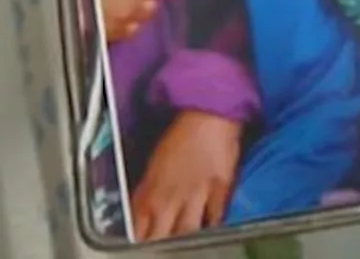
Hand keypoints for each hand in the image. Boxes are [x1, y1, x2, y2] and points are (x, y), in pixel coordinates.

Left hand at [131, 110, 241, 239]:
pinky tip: (210, 230)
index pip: (137, 229)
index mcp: (150, 191)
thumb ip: (148, 191)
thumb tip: (143, 211)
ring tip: (184, 243)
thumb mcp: (154, 163)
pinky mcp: (221, 189)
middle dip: (159, 243)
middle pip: (160, 236)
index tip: (140, 243)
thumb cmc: (180, 133)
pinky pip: (215, 218)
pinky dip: (211, 226)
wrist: (208, 113)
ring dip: (183, 239)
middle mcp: (171, 198)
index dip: (137, 239)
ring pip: (187, 232)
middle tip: (159, 247)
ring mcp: (197, 195)